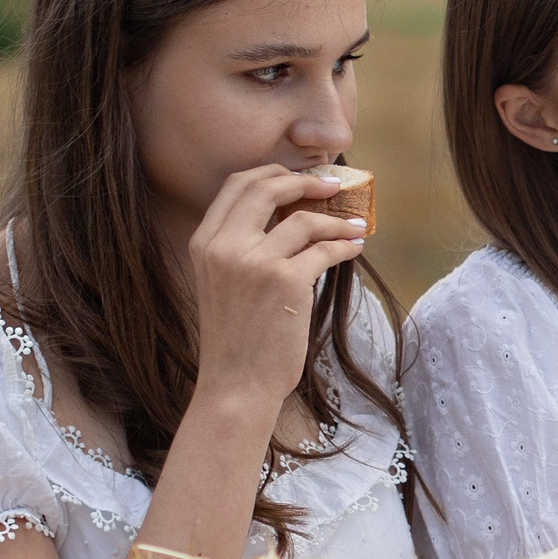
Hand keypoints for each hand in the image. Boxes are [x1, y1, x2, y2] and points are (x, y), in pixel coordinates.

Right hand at [186, 165, 366, 410]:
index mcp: (204, 242)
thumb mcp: (223, 282)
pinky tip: (353, 248)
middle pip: (268, 187)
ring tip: (354, 227)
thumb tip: (289, 214)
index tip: (300, 178)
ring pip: (304, 219)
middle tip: (332, 186)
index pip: (237, 184)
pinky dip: (345, 246)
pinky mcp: (285, 282)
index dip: (273, 173)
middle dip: (306, 182)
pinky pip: (325, 250)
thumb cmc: (237, 338)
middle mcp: (224, 246)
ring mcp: (254, 263)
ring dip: (336, 221)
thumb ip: (241, 246)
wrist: (236, 384)